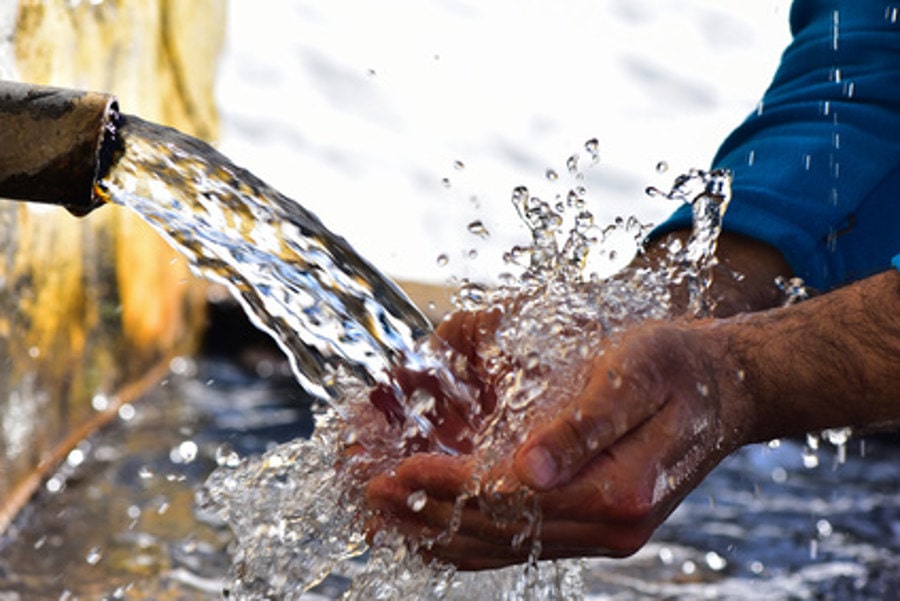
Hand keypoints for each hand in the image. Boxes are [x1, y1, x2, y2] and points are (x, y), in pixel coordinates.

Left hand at [365, 319, 753, 569]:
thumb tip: (527, 470)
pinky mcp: (593, 524)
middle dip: (430, 513)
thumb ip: (582, 427)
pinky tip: (437, 524)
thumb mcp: (634, 377)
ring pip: (504, 547)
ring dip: (441, 531)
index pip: (512, 501)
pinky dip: (472, 536)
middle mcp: (608, 527)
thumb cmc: (678, 367)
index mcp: (617, 492)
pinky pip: (521, 541)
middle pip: (500, 533)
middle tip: (370, 494)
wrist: (727, 388)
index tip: (398, 471)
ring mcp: (601, 533)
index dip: (451, 488)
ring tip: (387, 513)